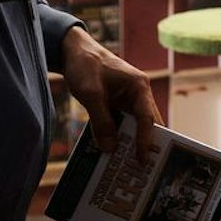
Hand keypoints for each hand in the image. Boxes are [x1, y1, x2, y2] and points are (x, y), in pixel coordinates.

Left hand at [58, 24, 160, 159]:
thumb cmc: (85, 65)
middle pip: (146, 124)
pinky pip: (121, 124)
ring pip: (134, 126)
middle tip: (141, 170)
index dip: (146, 140)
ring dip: (129, 143)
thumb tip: (111, 148)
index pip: (147, 118)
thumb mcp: (90, 94)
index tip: (142, 159)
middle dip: (144, 145)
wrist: (73, 50)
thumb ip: (102, 121)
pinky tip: (112, 152)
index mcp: (139, 86)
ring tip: (127, 166)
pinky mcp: (117, 104)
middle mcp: (138, 94)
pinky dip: (118, 137)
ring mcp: (128, 100)